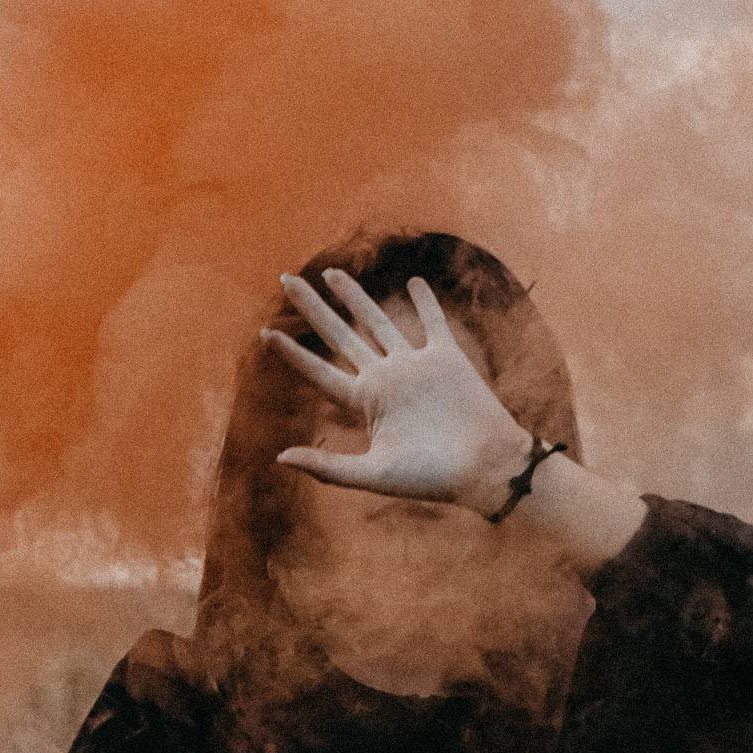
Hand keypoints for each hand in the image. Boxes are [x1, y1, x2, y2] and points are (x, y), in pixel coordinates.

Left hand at [259, 269, 530, 515]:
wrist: (486, 468)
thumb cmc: (432, 478)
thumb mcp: (375, 475)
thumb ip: (329, 468)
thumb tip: (279, 457)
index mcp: (366, 403)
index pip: (319, 371)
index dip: (292, 353)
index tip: (265, 332)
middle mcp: (385, 379)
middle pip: (340, 336)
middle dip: (313, 308)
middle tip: (286, 280)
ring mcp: (415, 366)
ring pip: (379, 322)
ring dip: (355, 298)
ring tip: (332, 274)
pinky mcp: (447, 357)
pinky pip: (432, 322)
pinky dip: (424, 302)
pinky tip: (413, 282)